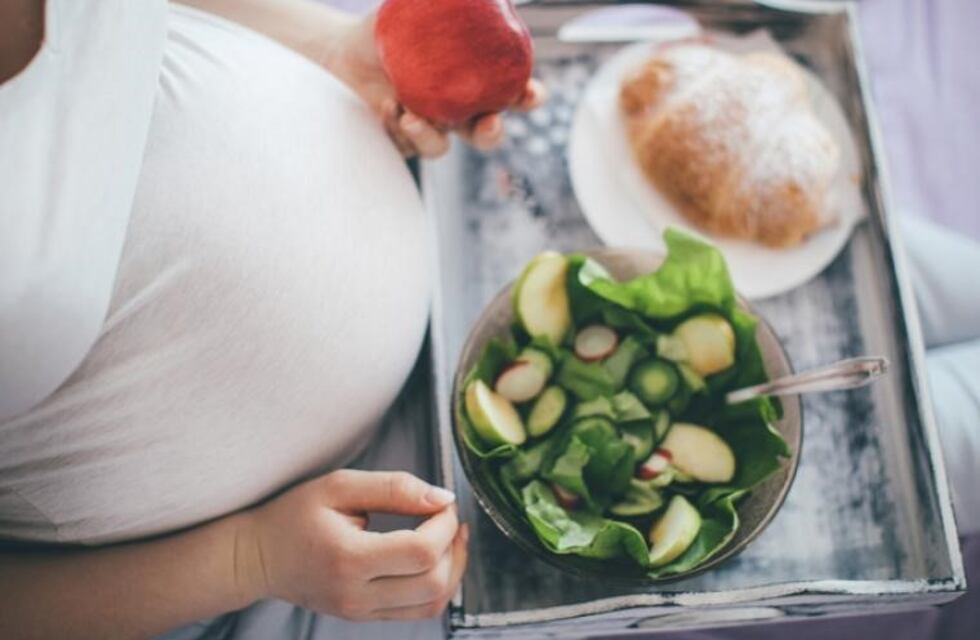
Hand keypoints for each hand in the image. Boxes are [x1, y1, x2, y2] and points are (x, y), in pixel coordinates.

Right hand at [237, 470, 467, 620]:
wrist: (258, 557)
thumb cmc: (294, 516)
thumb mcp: (339, 486)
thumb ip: (394, 488)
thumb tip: (442, 498)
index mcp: (348, 558)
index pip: (421, 551)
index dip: (445, 524)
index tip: (442, 502)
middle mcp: (356, 594)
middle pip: (434, 582)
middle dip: (454, 546)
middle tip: (448, 517)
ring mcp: (361, 612)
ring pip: (432, 604)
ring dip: (452, 569)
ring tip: (448, 538)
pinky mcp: (365, 618)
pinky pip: (418, 612)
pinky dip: (436, 585)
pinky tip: (432, 558)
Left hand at [327, 13, 545, 157]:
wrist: (351, 46)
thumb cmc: (396, 25)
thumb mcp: (421, 4)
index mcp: (477, 81)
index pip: (515, 93)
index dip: (530, 98)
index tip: (529, 93)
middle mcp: (459, 110)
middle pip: (487, 135)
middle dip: (493, 133)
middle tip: (488, 123)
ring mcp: (432, 128)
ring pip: (441, 149)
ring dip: (428, 137)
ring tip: (408, 115)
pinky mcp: (404, 140)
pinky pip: (406, 146)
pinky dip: (396, 129)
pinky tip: (387, 106)